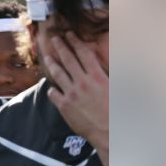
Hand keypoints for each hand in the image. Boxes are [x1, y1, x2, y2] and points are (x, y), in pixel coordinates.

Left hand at [42, 32, 108, 155]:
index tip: (69, 35)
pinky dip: (52, 88)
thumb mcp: (118, 87)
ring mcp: (71, 93)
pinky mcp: (64, 105)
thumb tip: (112, 61)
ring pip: (58, 74)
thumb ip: (112, 73)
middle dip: (60, 48)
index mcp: (97, 76)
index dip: (75, 42)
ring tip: (47, 57)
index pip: (84, 54)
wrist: (108, 130)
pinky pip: (53, 93)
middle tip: (54, 39)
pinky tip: (52, 86)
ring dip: (52, 64)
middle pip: (68, 60)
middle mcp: (82, 82)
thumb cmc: (116, 110)